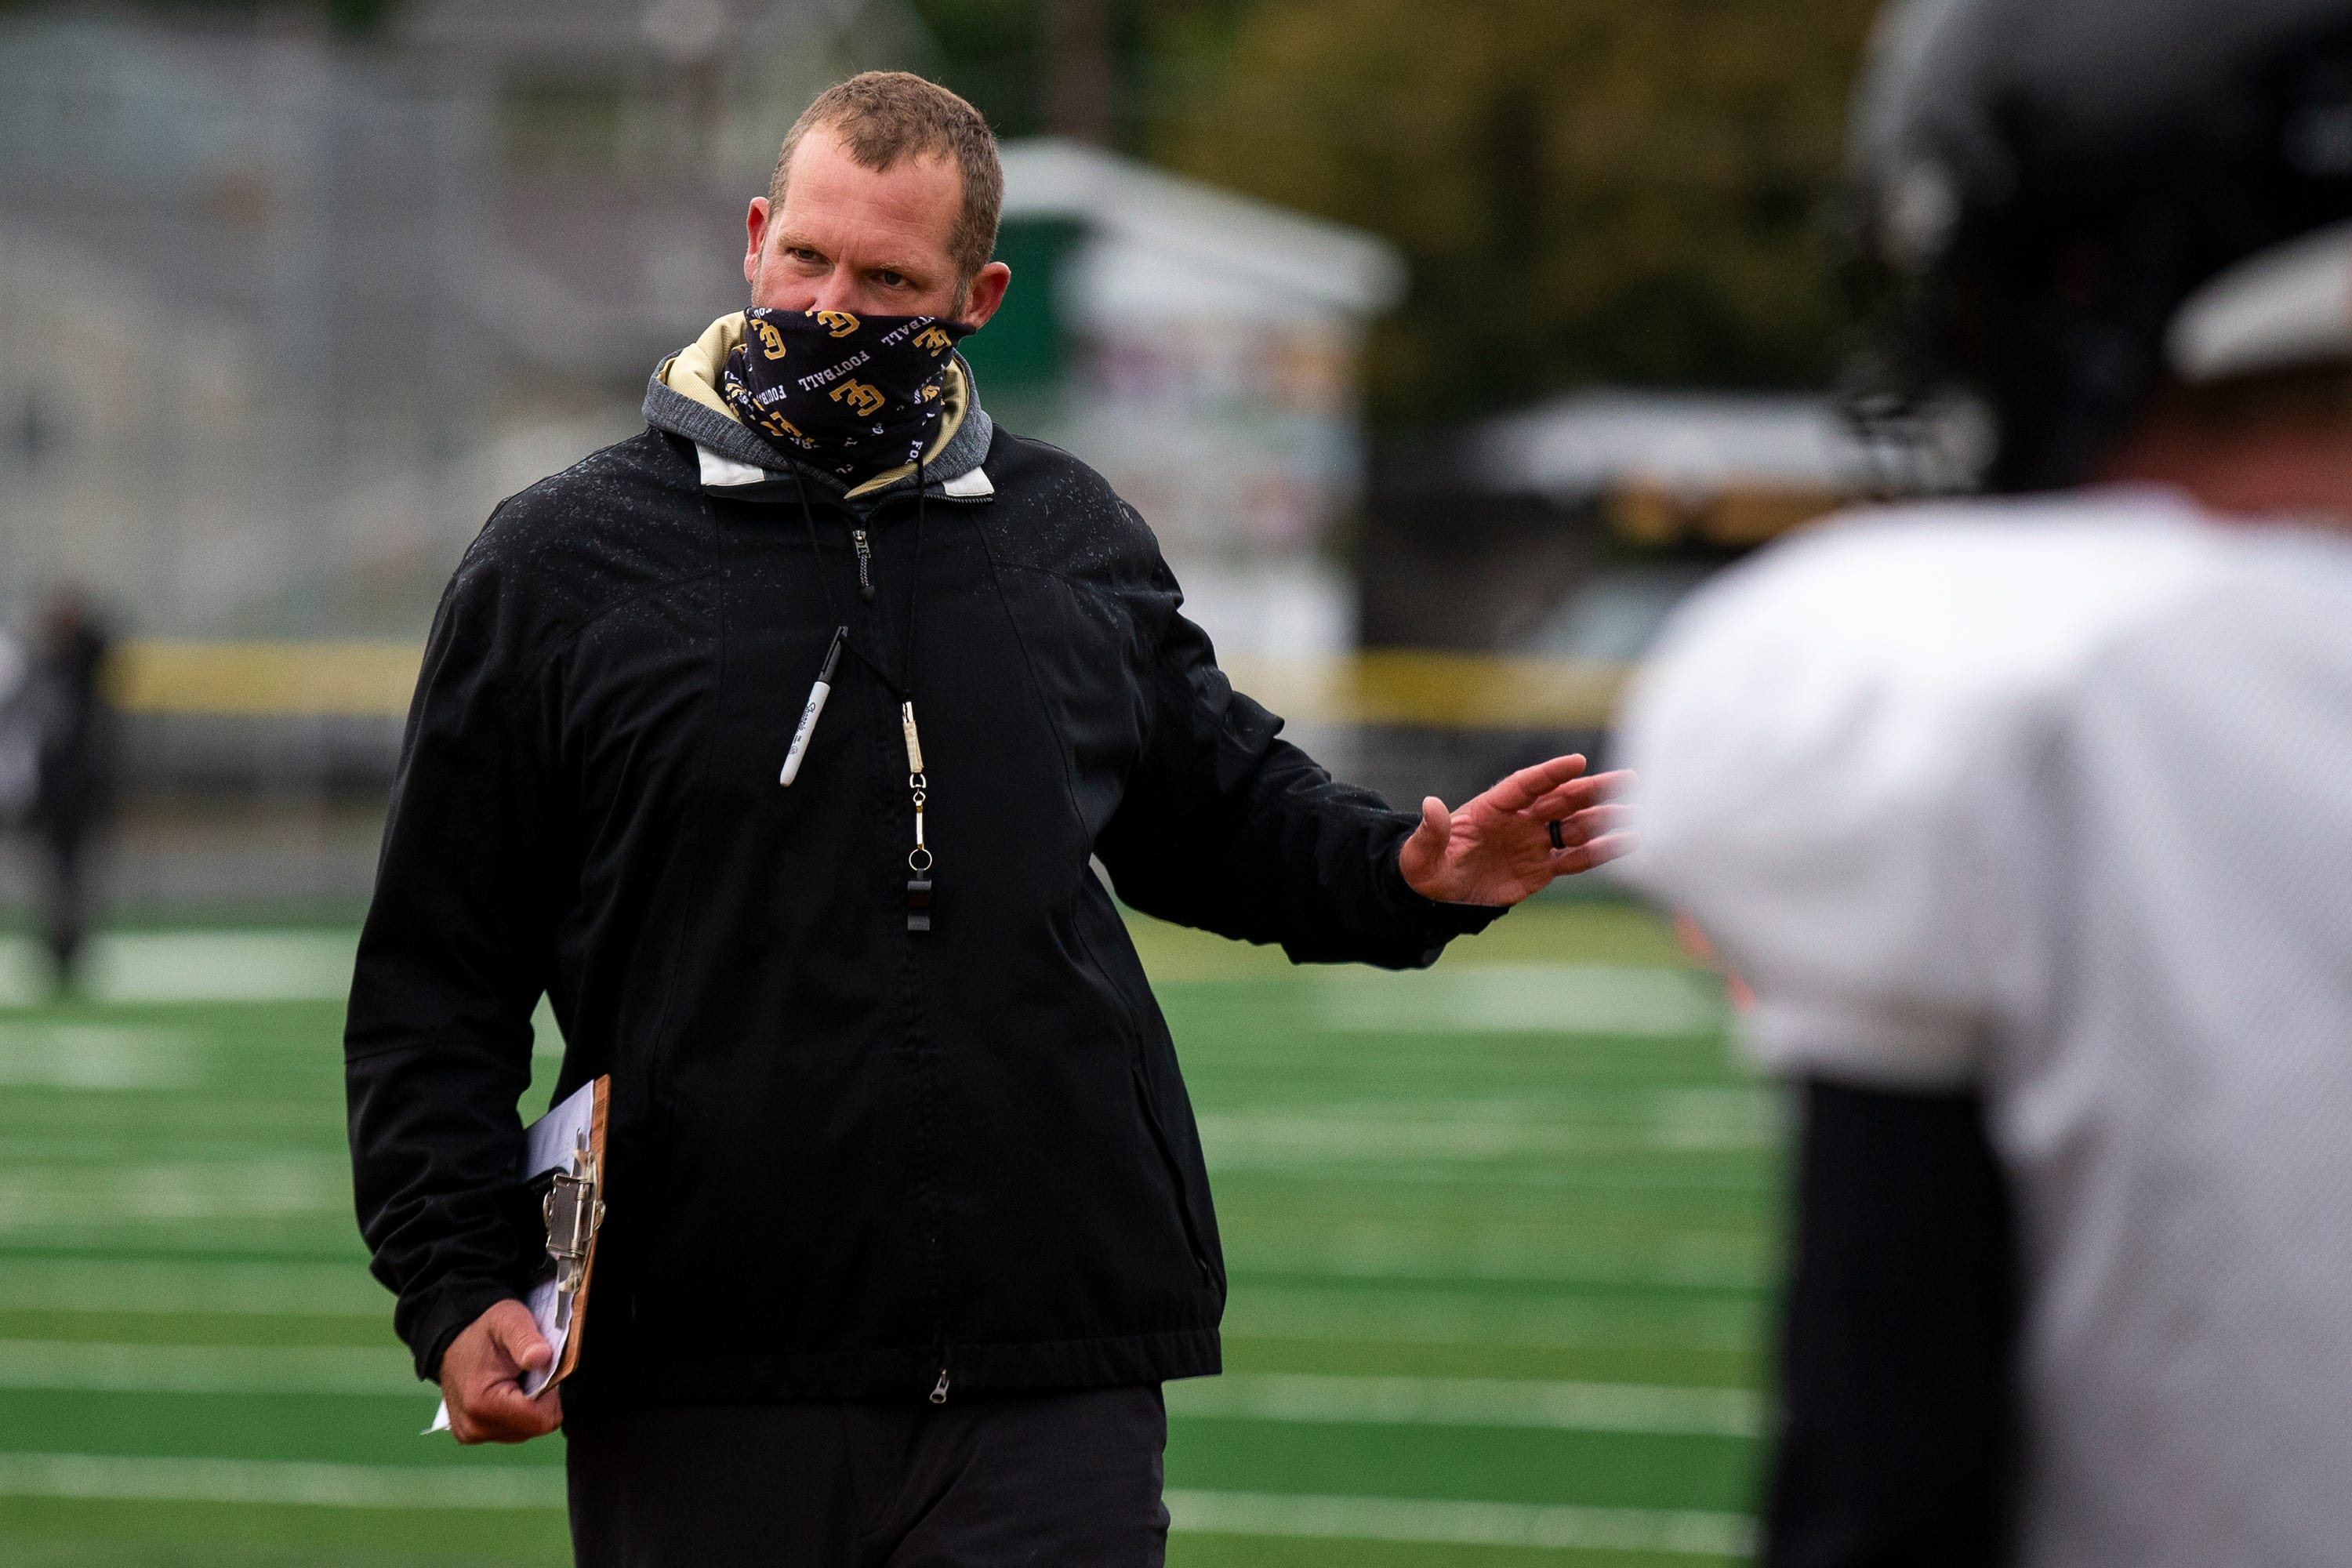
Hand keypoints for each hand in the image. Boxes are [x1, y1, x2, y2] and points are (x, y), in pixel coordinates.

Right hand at [438, 1299, 562, 1443]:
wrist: (454, 1342)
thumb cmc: (485, 1332)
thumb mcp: (508, 1320)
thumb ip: (526, 1338)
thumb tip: (542, 1357)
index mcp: (483, 1404)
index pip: (542, 1420)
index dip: (550, 1395)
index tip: (538, 1373)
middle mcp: (474, 1428)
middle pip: (535, 1427)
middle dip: (540, 1400)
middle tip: (524, 1374)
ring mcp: (471, 1434)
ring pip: (525, 1430)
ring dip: (528, 1407)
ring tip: (513, 1381)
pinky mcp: (471, 1436)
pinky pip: (512, 1430)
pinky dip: (515, 1412)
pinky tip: (503, 1392)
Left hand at [1398, 754, 1632, 905]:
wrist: (1438, 896)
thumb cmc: (1426, 868)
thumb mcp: (1420, 854)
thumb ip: (1431, 831)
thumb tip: (1430, 805)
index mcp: (1491, 808)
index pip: (1526, 785)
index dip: (1551, 773)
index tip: (1578, 762)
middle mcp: (1519, 820)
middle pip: (1561, 800)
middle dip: (1593, 789)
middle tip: (1629, 778)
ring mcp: (1534, 842)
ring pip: (1576, 826)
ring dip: (1606, 818)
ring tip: (1640, 812)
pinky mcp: (1543, 868)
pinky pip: (1576, 857)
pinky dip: (1602, 851)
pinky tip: (1629, 843)